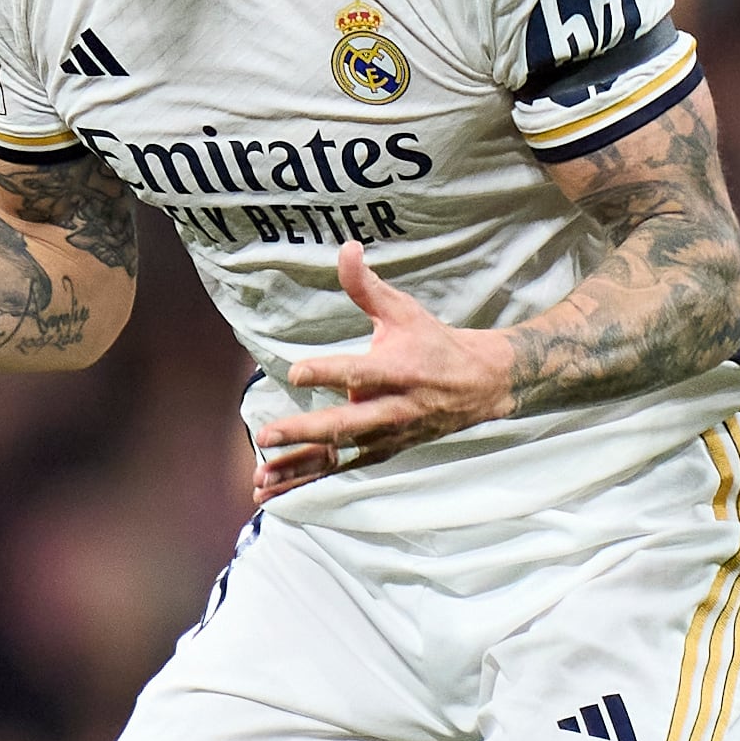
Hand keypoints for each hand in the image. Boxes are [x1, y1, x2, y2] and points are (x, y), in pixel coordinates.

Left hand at [253, 243, 515, 501]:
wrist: (479, 386)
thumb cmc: (432, 343)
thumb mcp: (403, 310)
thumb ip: (366, 286)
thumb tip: (345, 247)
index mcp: (398, 370)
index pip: (359, 372)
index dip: (330, 372)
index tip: (296, 372)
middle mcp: (392, 409)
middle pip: (345, 425)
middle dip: (305, 432)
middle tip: (267, 435)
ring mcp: (387, 436)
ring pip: (339, 457)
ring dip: (299, 470)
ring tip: (260, 479)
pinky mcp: (381, 452)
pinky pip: (340, 472)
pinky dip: (308, 483)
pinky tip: (274, 493)